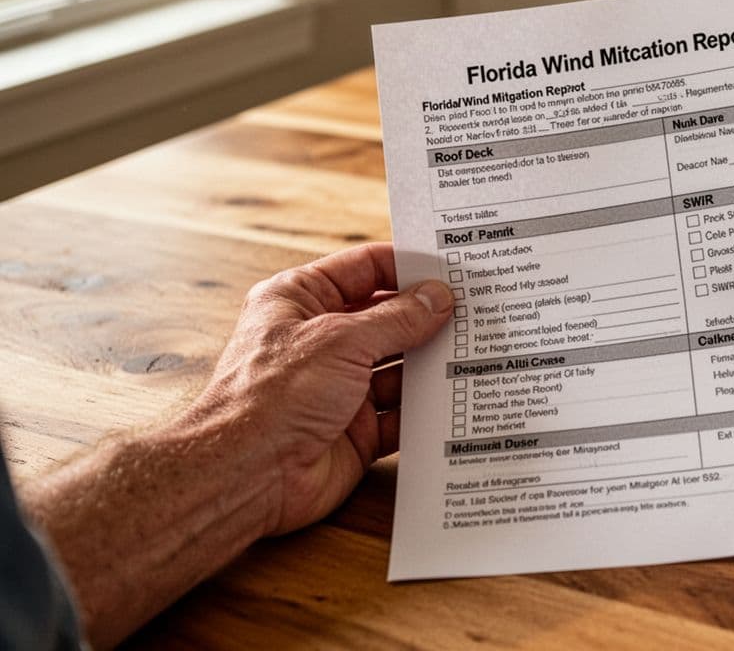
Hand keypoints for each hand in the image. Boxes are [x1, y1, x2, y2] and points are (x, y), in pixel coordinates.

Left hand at [195, 242, 453, 534]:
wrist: (246, 475)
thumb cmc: (271, 397)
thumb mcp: (341, 340)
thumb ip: (397, 319)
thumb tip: (437, 298)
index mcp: (301, 301)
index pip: (364, 269)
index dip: (408, 266)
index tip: (453, 268)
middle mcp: (321, 342)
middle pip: (388, 319)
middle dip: (429, 317)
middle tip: (478, 309)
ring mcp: (340, 388)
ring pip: (400, 367)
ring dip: (432, 363)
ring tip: (479, 350)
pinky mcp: (356, 430)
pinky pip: (402, 414)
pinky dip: (427, 409)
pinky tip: (460, 398)